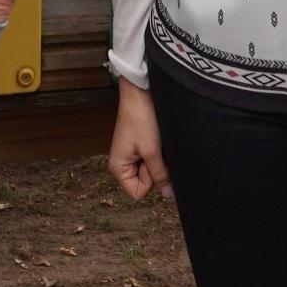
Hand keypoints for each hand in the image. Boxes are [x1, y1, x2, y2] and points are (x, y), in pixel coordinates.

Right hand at [107, 79, 172, 200]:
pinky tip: (158, 139)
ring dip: (159, 159)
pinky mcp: (141, 147)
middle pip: (146, 183)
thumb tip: (168, 195)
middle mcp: (123, 164)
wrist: (141, 92)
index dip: (149, 179)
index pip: (138, 192)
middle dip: (155, 169)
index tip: (148, 159)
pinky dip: (159, 152)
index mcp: (118, 168)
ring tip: (156, 142)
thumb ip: (160, 175)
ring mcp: (133, 155)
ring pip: (152, 171)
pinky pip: (154, 159)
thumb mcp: (152, 151)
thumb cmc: (140, 118)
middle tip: (153, 148)